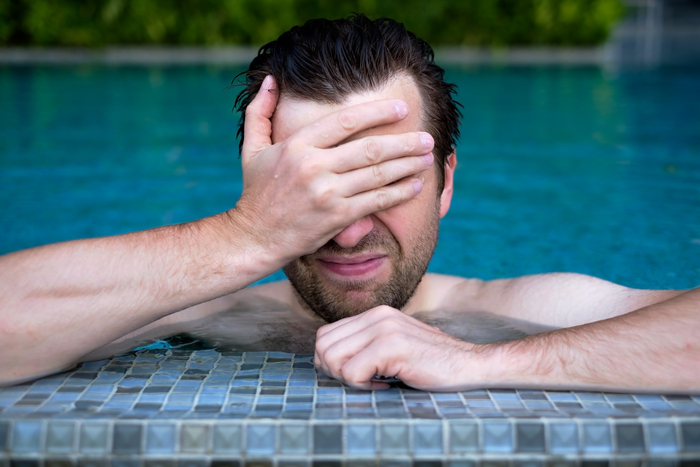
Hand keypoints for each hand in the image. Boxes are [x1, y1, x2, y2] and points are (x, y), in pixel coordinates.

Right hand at [231, 75, 433, 266]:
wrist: (255, 237)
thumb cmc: (256, 192)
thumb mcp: (252, 149)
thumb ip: (259, 112)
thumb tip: (270, 80)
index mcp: (297, 145)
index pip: (346, 121)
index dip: (378, 112)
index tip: (401, 108)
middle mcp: (314, 167)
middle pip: (370, 148)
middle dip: (405, 142)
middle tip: (426, 138)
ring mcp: (327, 193)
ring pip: (378, 174)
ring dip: (408, 165)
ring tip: (427, 158)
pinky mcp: (337, 217)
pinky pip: (376, 201)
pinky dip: (399, 192)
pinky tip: (415, 185)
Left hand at [314, 306, 477, 390]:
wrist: (470, 364)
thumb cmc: (431, 362)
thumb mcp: (394, 344)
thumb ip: (366, 344)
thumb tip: (327, 359)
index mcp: (375, 314)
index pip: (325, 335)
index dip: (330, 360)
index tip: (353, 374)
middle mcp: (377, 316)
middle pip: (323, 346)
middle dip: (334, 371)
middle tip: (360, 381)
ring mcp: (384, 329)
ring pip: (333, 359)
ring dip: (347, 379)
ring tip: (372, 382)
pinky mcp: (392, 346)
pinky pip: (352, 373)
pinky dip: (364, 387)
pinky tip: (385, 385)